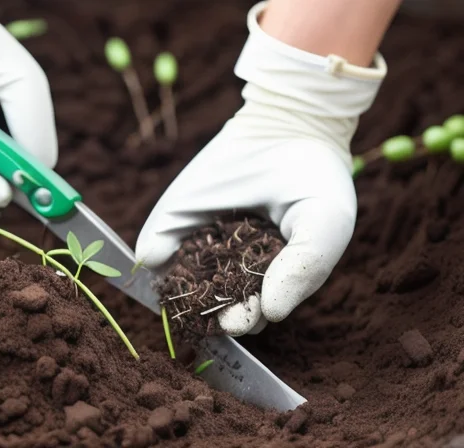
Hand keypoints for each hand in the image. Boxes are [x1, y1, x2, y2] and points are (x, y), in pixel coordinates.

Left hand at [135, 2, 387, 335]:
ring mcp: (198, 245)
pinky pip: (155, 247)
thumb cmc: (314, 182)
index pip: (250, 312)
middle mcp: (229, 267)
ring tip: (192, 291)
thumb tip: (272, 314)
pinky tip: (160, 254)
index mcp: (267, 278)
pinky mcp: (173, 220)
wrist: (288, 126)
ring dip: (181, 293)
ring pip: (180, 284)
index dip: (245, 319)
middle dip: (216, 314)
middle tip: (223, 314)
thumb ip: (302, 270)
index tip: (242, 317)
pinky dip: (153, 254)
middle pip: (214, 304)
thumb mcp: (323, 226)